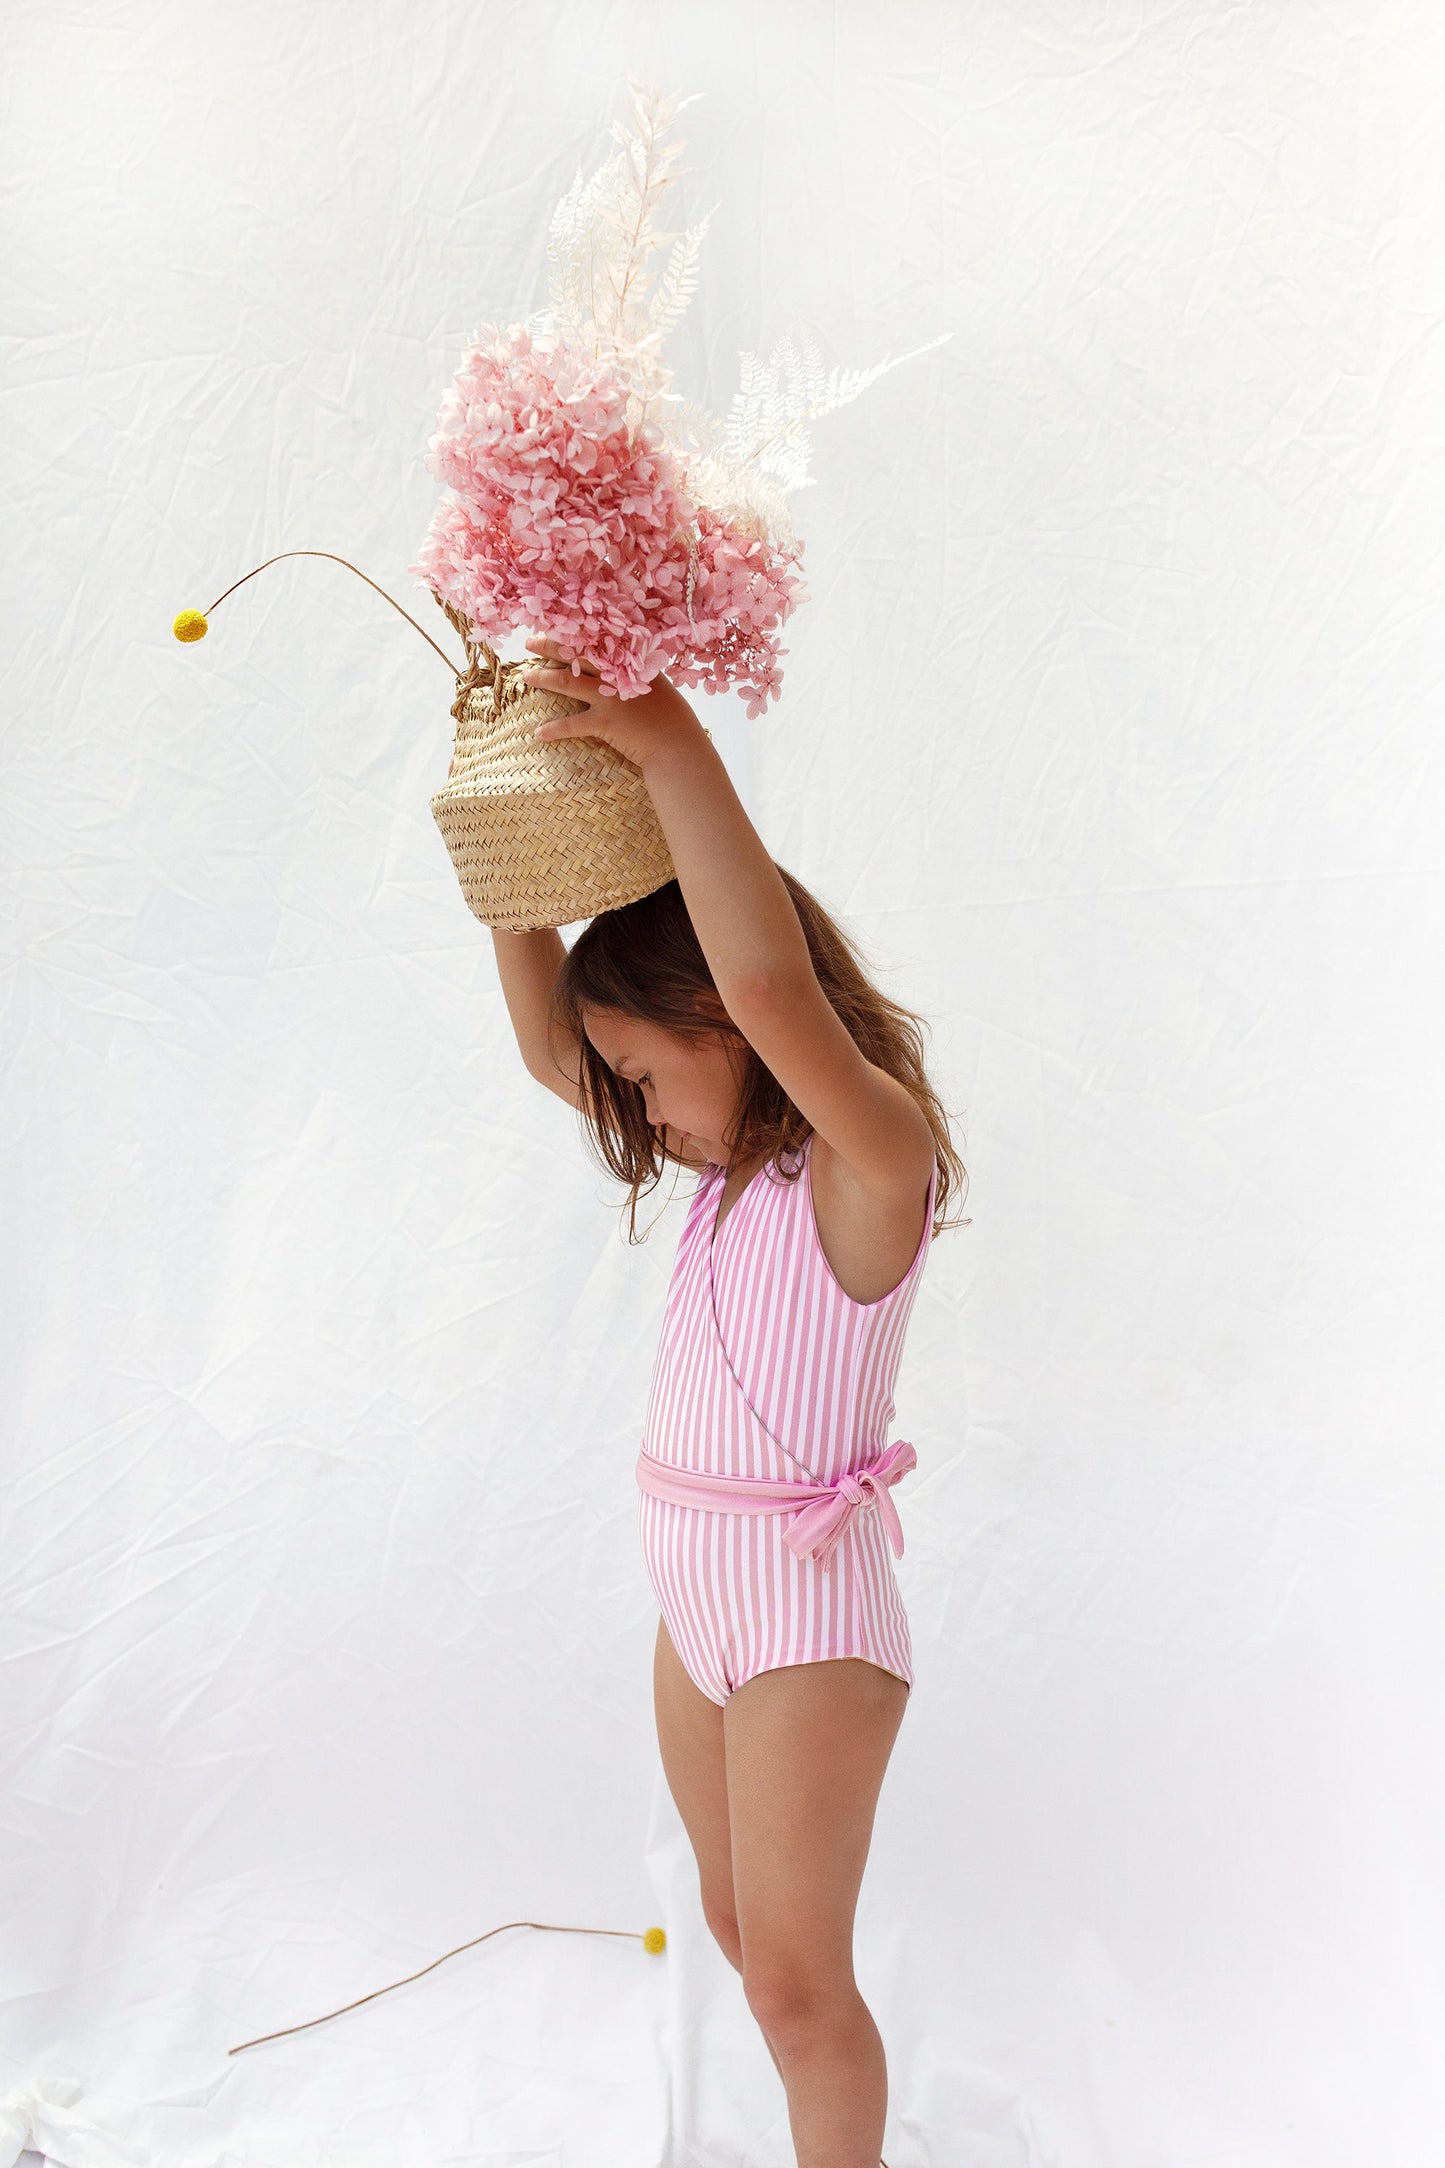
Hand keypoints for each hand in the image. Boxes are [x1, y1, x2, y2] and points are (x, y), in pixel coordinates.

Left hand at [519, 637, 707, 769]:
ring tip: (526, 677)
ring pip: (568, 681)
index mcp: (631, 661)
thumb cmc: (671, 718)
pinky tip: (538, 733)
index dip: (575, 630)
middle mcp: (617, 674)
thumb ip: (637, 672)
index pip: (599, 638)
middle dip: (551, 645)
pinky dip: (554, 729)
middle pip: (577, 653)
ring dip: (543, 678)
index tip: (558, 621)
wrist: (677, 745)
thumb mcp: (656, 684)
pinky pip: (572, 724)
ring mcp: (610, 697)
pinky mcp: (605, 722)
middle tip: (530, 641)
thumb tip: (620, 664)